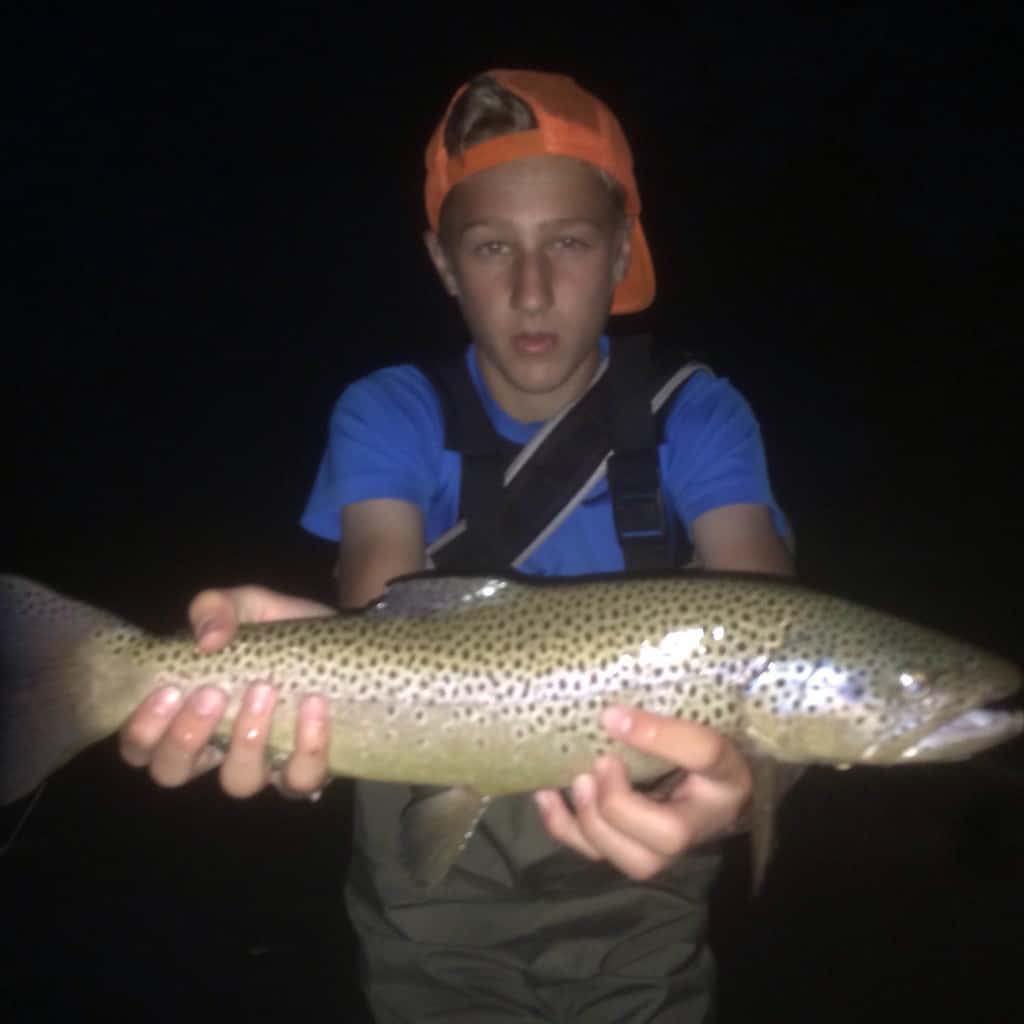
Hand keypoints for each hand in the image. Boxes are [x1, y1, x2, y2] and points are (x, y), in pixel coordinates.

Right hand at [118, 586, 333, 798]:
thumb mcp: (248, 606)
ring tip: (263, 690)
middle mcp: (216, 748)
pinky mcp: (306, 770)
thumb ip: (217, 607)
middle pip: (172, 772)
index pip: (140, 744)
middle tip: (211, 694)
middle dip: (185, 737)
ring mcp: (261, 765)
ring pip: (238, 782)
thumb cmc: (281, 630)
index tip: (168, 690)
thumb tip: (207, 639)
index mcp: (187, 714)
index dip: (143, 729)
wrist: (344, 640)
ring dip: (247, 739)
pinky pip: (300, 779)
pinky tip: (314, 706)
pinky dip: (307, 744)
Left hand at [534, 705, 752, 879]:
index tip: (612, 714)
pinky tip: (546, 795)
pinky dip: (564, 826)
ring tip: (578, 783)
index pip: (706, 754)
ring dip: (594, 823)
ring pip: (634, 860)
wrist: (698, 787)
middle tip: (600, 763)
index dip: (661, 736)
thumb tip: (610, 715)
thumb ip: (661, 722)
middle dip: (621, 804)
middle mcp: (699, 821)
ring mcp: (664, 846)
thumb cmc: (692, 752)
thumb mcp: (691, 728)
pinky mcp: (631, 850)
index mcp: (722, 776)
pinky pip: (597, 853)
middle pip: (669, 837)